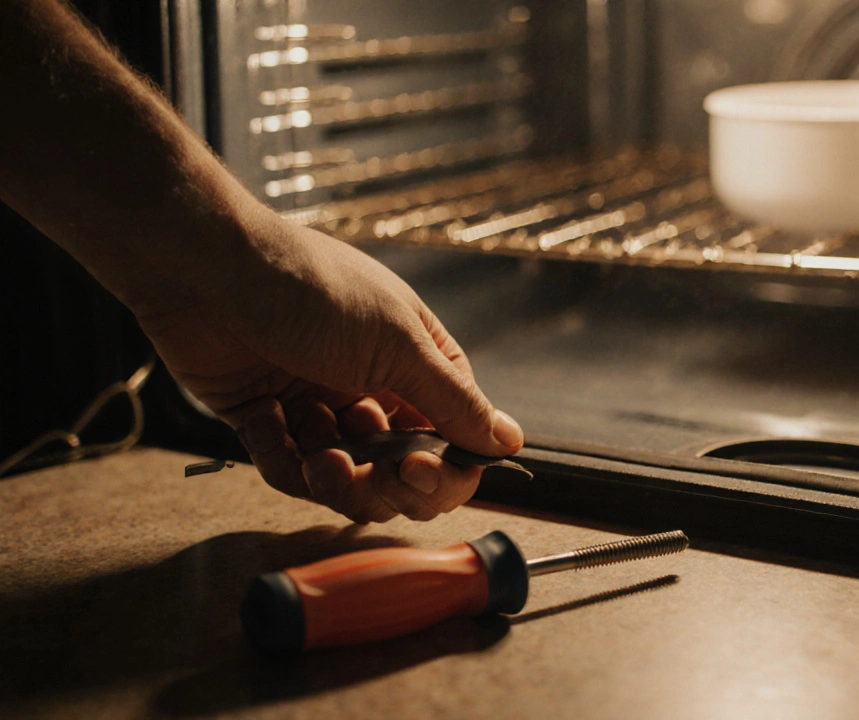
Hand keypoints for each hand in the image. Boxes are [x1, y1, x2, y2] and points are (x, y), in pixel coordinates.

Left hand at [135, 213, 522, 522]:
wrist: (205, 266)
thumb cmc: (308, 287)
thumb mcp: (397, 343)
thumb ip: (453, 401)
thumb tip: (508, 441)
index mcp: (414, 361)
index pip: (451, 437)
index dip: (442, 468)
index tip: (420, 471)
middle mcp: (370, 384)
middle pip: (397, 468)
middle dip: (385, 482)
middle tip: (370, 473)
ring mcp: (316, 402)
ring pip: (343, 476)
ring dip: (334, 477)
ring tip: (319, 456)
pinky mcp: (264, 416)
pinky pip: (285, 464)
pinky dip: (283, 459)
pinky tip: (274, 429)